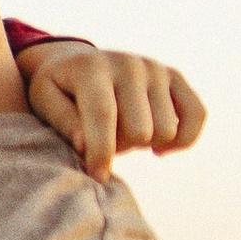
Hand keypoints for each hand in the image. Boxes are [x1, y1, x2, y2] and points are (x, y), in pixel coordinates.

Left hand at [22, 42, 205, 180]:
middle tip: (101, 145)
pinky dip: (182, 140)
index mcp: (92, 68)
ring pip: (165, 131)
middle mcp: (129, 63)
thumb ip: (63, 122)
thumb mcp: (44, 101)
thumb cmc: (58, 89)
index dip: (101, 152)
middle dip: (119, 149)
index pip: (103, 115)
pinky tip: (157, 148)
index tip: (97, 177)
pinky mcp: (175, 77)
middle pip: (139, 130)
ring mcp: (156, 68)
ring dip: (144, 145)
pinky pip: (197, 116)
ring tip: (121, 137)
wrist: (78, 62)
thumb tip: (85, 144)